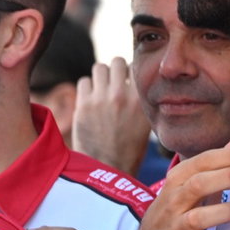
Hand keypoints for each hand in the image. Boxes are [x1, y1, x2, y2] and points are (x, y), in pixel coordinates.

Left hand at [72, 57, 152, 175]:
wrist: (108, 168)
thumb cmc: (129, 147)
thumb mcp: (145, 121)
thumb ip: (140, 99)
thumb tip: (134, 78)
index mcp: (141, 99)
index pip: (136, 67)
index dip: (131, 73)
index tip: (128, 81)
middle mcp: (122, 95)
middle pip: (117, 61)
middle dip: (115, 70)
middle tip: (114, 82)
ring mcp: (101, 99)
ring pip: (99, 68)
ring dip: (100, 77)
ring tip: (101, 89)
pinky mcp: (83, 106)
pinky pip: (84, 81)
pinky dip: (87, 88)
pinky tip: (90, 100)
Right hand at [137, 141, 229, 229]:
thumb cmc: (177, 212)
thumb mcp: (187, 185)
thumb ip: (215, 163)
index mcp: (175, 182)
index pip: (201, 162)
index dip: (229, 156)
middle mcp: (172, 204)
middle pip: (198, 184)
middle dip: (229, 178)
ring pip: (200, 217)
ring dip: (228, 212)